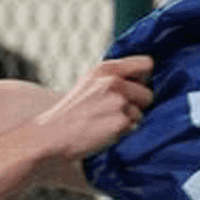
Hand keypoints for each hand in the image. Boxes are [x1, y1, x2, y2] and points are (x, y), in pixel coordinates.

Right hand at [30, 56, 152, 166]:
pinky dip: (122, 132)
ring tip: (104, 121)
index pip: (146, 64)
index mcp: (105, 69)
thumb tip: (144, 78)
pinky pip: (134, 127)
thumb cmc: (72, 112)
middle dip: (136, 105)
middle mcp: (113, 82)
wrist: (51, 135)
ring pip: (141, 113)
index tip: (135, 87)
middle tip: (112, 112)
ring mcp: (118, 101)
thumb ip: (115, 77)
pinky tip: (103, 131)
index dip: (143, 78)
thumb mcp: (89, 83)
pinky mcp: (121, 121)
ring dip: (128, 120)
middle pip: (148, 94)